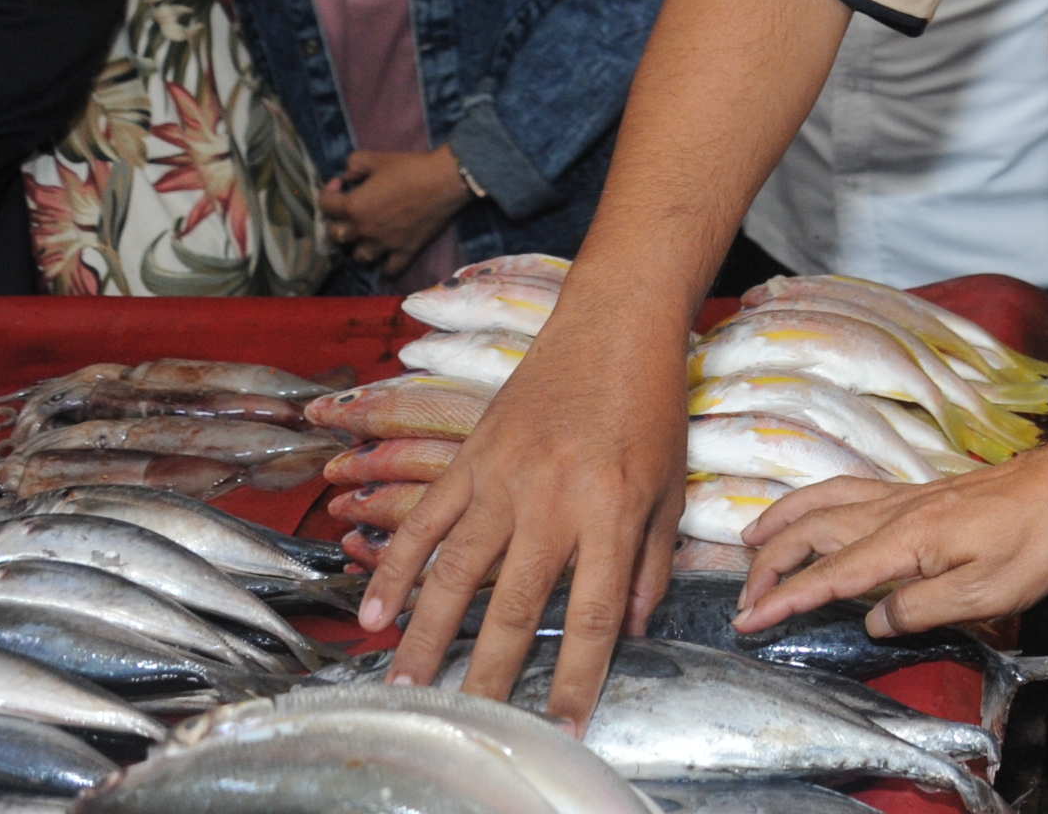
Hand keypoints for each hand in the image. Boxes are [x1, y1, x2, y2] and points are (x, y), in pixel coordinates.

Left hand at [323, 148, 469, 277]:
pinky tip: (387, 256)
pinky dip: (385, 267)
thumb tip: (347, 175)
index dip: (328, 191)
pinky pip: (389, 271)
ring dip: (359, 246)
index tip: (341, 183)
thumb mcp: (376, 158)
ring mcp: (384, 245)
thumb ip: (354, 164)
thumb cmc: (409, 168)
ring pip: (359, 256)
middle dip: (338, 222)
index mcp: (354, 206)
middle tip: (351, 211)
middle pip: (336, 235)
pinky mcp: (405, 252)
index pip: (325, 205)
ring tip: (367, 235)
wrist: (444, 181)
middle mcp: (364, 230)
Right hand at [363, 287, 688, 730]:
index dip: (578, 676)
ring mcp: (503, 477)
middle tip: (474, 724)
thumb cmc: (651, 404)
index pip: (593, 614)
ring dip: (427, 635)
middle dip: (492, 674)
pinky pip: (425, 519)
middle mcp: (553, 500)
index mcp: (612, 512)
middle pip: (513, 605)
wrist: (614, 323)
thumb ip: (653, 561)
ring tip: (409, 689)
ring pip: (455, 571)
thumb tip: (635, 630)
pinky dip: (395, 566)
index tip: (566, 724)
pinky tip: (375, 610)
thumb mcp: (671, 486)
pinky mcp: (470, 456)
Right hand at [739, 439, 1047, 639]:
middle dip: (771, 563)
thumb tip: (872, 620)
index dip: (786, 598)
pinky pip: (847, 490)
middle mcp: (893, 511)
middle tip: (743, 597)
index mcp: (904, 541)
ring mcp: (902, 496)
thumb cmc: (1033, 542)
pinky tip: (809, 510)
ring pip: (825, 501)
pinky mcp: (915, 492)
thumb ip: (921, 609)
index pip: (829, 573)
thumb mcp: (985, 595)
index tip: (749, 620)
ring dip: (783, 522)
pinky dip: (813, 501)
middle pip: (814, 531)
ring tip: (750, 541)